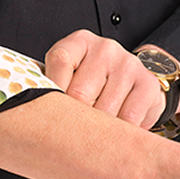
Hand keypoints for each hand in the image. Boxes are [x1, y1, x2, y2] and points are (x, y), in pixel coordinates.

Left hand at [45, 29, 165, 129]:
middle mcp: (105, 48)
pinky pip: (129, 119)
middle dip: (73, 120)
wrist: (134, 85)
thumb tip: (32, 114)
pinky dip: (118, 133)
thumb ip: (52, 88)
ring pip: (104, 110)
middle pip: (80, 92)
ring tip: (92, 136)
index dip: (51, 91)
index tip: (46, 113)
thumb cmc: (92, 85)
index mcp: (79, 42)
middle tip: (69, 134)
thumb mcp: (69, 78)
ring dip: (97, 131)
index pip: (60, 60)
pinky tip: (114, 132)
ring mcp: (128, 64)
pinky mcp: (147, 84)